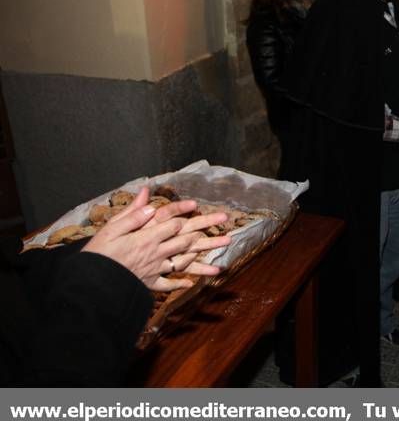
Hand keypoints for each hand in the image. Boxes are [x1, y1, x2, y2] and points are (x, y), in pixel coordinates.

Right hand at [83, 187, 231, 290]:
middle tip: (226, 228)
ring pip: (184, 263)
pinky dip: (179, 283)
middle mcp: (156, 254)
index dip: (185, 213)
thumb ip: (132, 213)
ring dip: (204, 262)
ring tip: (222, 259)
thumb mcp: (110, 229)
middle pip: (187, 241)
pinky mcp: (148, 283)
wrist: (90, 285)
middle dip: (208, 233)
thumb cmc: (97, 254)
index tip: (198, 206)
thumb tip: (147, 195)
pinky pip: (168, 284)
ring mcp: (155, 270)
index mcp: (147, 238)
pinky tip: (189, 283)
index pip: (173, 223)